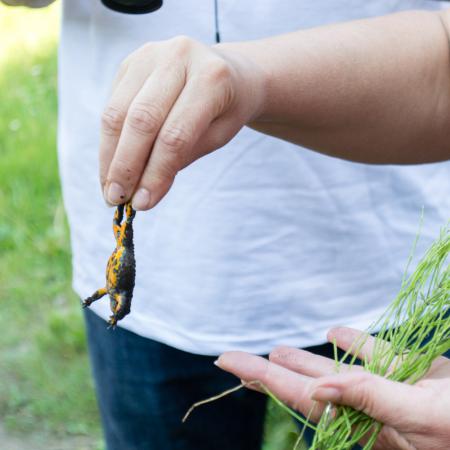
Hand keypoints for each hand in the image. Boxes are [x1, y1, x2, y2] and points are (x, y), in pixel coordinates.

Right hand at [100, 36, 265, 209]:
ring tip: (109, 189)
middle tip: (116, 200)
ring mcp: (150, 55)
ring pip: (117, 113)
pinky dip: (108, 141)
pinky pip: (111, 105)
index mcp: (212, 78)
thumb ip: (182, 158)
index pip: (176, 135)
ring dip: (109, 157)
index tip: (142, 204)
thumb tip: (142, 195)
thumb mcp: (217, 136)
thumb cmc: (225, 109)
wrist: (226, 71)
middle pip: (141, 120)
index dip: (156, 172)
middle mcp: (178, 57)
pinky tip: (111, 166)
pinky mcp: (130, 62)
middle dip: (126, 166)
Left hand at [216, 327, 449, 449]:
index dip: (262, 378)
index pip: (302, 398)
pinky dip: (357, 343)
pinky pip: (379, 359)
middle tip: (235, 357)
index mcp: (369, 427)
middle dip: (272, 371)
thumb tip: (319, 389)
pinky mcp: (415, 378)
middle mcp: (374, 412)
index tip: (225, 360)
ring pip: (340, 374)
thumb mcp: (426, 418)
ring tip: (277, 350)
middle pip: (309, 388)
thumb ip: (373, 401)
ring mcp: (393, 395)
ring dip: (308, 360)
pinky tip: (337, 330)